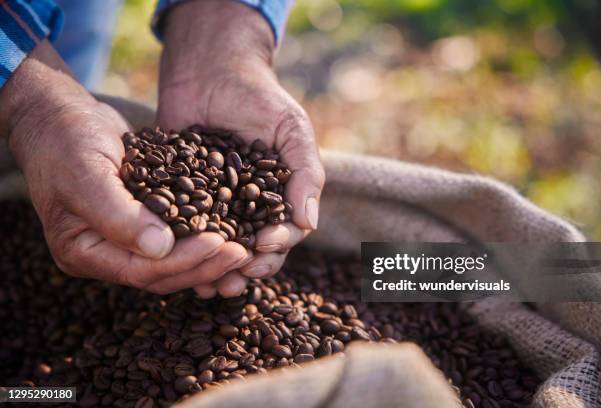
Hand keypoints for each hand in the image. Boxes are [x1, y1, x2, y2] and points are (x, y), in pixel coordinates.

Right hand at [0, 41, 251, 291]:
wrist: (61, 117)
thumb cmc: (65, 141)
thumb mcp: (86, 173)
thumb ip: (117, 214)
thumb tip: (159, 248)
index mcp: (83, 252)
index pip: (141, 270)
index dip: (183, 261)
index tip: (220, 244)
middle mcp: (105, 254)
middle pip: (162, 274)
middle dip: (204, 266)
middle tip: (243, 253)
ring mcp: (123, 241)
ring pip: (173, 263)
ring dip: (208, 258)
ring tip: (244, 248)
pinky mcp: (142, 224)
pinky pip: (176, 239)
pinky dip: (201, 237)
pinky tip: (231, 231)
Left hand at [158, 0, 324, 296]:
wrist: (209, 69)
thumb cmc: (259, 97)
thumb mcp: (291, 129)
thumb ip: (305, 172)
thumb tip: (310, 223)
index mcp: (279, 196)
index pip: (286, 231)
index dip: (278, 245)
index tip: (264, 245)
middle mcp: (249, 206)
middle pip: (252, 249)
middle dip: (246, 268)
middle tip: (235, 279)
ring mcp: (215, 204)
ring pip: (218, 247)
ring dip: (214, 268)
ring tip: (206, 283)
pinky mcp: (181, 197)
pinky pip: (183, 228)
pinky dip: (182, 247)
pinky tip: (175, 259)